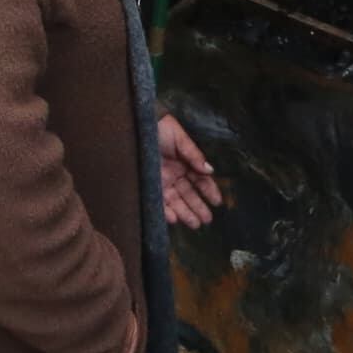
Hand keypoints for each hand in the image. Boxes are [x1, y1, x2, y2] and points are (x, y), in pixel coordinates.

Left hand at [157, 113, 223, 231]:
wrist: (136, 127)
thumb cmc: (160, 129)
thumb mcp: (180, 139)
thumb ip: (194, 155)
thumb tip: (210, 170)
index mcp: (185, 163)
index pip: (200, 180)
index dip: (209, 191)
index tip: (217, 202)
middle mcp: (174, 175)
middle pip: (189, 194)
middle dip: (198, 207)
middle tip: (207, 220)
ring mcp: (162, 182)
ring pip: (176, 202)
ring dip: (185, 213)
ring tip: (195, 225)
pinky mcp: (149, 187)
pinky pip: (159, 202)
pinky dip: (166, 211)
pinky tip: (174, 219)